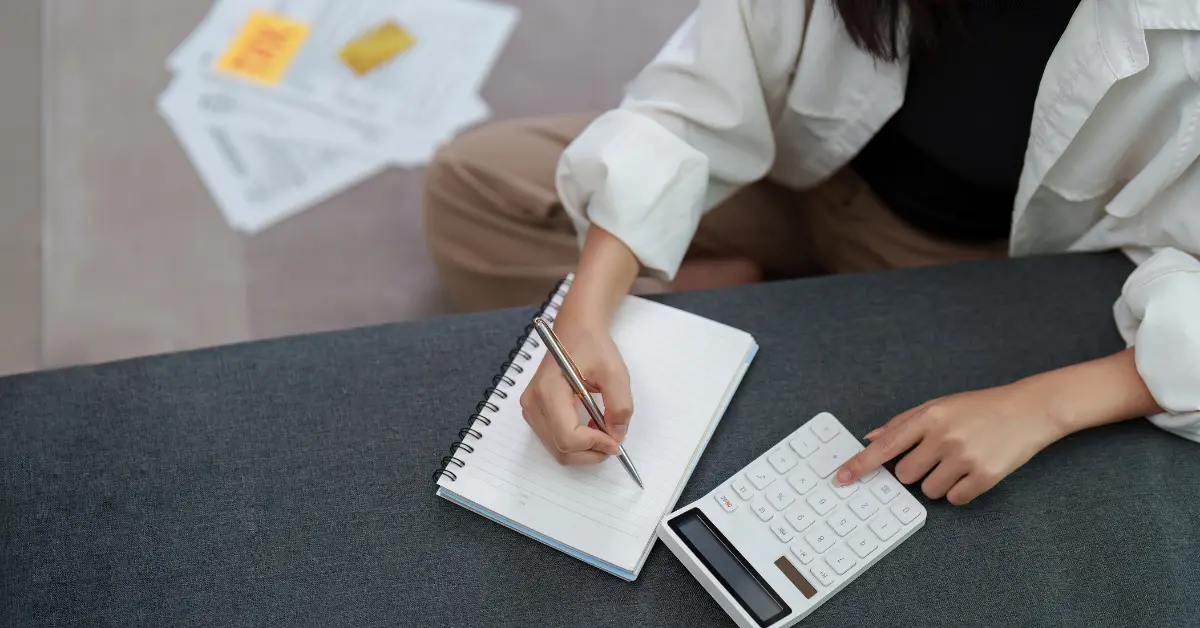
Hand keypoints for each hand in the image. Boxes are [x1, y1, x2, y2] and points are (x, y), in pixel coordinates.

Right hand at [519, 316, 633, 464]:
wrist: (575, 331)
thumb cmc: (592, 346)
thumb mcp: (615, 372)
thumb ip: (620, 405)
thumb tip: (617, 436)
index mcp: (549, 390)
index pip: (567, 437)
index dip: (595, 445)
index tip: (616, 439)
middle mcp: (533, 403)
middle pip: (562, 449)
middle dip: (591, 451)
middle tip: (614, 439)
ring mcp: (531, 410)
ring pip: (558, 450)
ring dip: (585, 449)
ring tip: (602, 429)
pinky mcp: (535, 413)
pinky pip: (555, 441)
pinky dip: (577, 443)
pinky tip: (590, 426)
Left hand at [834, 379, 1067, 504]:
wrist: (1030, 410)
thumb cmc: (980, 407)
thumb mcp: (940, 405)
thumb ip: (903, 422)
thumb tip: (871, 439)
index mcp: (930, 416)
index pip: (886, 445)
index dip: (860, 464)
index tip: (841, 478)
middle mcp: (944, 436)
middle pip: (905, 474)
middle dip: (915, 471)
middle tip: (937, 457)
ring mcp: (965, 457)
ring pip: (928, 490)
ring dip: (938, 483)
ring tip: (959, 462)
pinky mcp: (986, 475)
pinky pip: (955, 499)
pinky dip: (959, 491)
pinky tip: (973, 472)